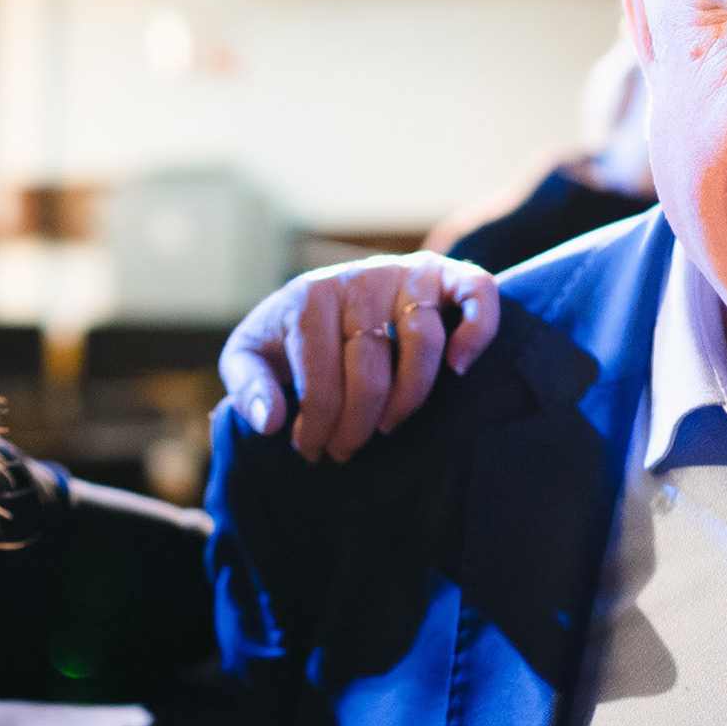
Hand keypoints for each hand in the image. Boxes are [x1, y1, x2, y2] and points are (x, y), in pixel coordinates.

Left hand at [218, 254, 504, 462]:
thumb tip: (270, 423)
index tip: (313, 450)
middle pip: (369, 367)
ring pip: (422, 339)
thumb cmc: (288, 335)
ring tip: (388, 426)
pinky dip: (477, 330)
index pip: (319, 374)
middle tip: (347, 451)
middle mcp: (361, 279)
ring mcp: (407, 274)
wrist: (326, 291)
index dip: (317, 423)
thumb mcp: (251, 355)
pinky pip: (477, 293)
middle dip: (356, 424)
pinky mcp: (446, 274)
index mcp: (309, 297)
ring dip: (409, 397)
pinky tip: (459, 369)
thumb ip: (249, 386)